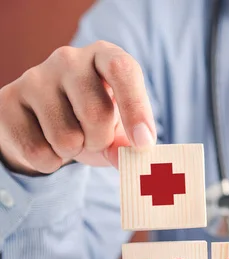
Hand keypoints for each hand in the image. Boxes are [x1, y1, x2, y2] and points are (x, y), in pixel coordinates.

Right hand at [0, 41, 155, 174]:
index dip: (136, 108)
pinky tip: (47, 144)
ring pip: (66, 138)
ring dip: (74, 152)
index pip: (122, 70)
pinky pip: (37, 151)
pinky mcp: (7, 102)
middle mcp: (68, 59)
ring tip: (70, 138)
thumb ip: (128, 143)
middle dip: (101, 141)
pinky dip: (50, 162)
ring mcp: (34, 77)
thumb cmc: (95, 121)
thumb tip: (124, 158)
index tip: (144, 142)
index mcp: (104, 56)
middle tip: (96, 139)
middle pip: (96, 113)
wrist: (46, 124)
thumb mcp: (120, 128)